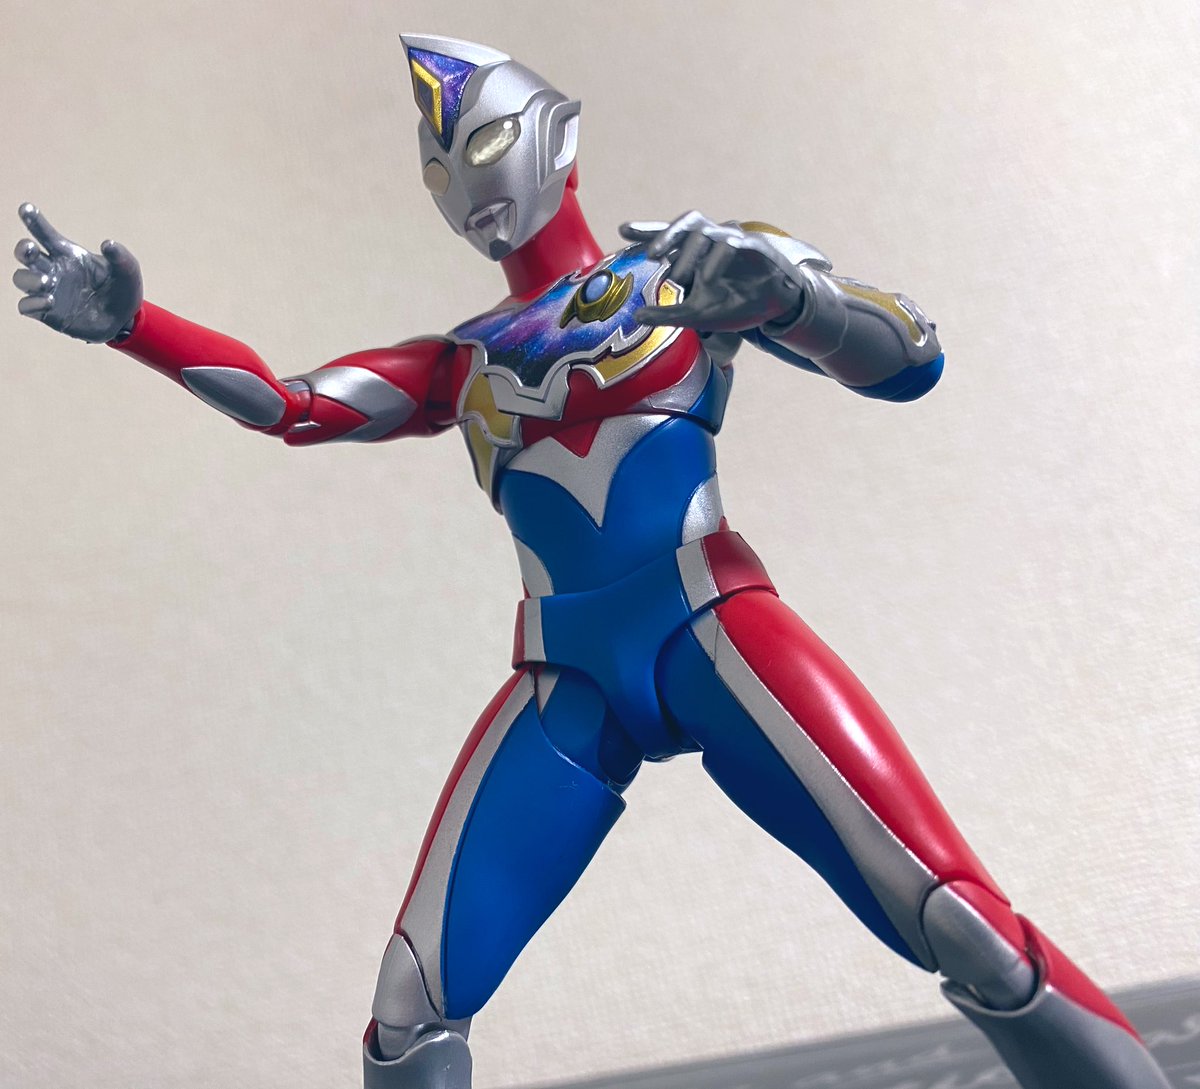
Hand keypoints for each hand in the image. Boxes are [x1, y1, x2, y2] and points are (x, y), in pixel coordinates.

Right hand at [13, 203, 142, 342]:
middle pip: (25, 254)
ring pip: (21, 279)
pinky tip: (49, 301)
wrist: (124, 321)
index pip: (45, 234)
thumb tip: (109, 244)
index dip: (34, 221)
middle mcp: (53, 270)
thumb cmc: (122, 289)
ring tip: (47, 281)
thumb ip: (120, 257)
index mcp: (68, 254)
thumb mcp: (127, 271)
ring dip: (29, 278)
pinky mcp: (46, 313)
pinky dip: (32, 303)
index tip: (26, 208)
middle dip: (23, 249)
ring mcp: (47, 291)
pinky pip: (26, 306)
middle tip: (31, 248)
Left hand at [619, 211, 802, 331]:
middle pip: (687, 224)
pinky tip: (708, 279)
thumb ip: (667, 314)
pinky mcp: (755, 246)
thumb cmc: (734, 303)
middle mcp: (712, 241)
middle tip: (650, 255)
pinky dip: (717, 260)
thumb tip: (636, 316)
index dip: (646, 230)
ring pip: (707, 233)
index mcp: (696, 253)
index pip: (669, 236)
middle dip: (665, 235)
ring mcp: (733, 241)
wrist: (775, 305)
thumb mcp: (697, 314)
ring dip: (689, 255)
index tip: (622, 230)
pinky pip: (733, 244)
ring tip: (680, 280)